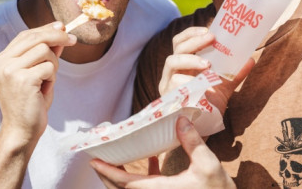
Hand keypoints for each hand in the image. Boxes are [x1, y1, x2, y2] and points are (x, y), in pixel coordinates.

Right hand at [0, 22, 75, 148]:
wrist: (21, 131)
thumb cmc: (30, 104)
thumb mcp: (37, 74)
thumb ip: (44, 54)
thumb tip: (60, 31)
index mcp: (1, 60)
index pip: (24, 35)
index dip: (44, 29)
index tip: (61, 27)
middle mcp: (2, 62)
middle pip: (35, 37)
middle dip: (57, 36)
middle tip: (72, 40)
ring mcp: (10, 70)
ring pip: (44, 50)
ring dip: (53, 64)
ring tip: (47, 81)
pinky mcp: (22, 79)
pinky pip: (48, 67)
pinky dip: (52, 77)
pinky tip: (44, 90)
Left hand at [90, 117, 234, 188]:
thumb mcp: (209, 166)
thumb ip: (193, 142)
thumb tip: (180, 119)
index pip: (126, 183)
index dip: (107, 171)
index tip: (93, 161)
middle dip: (107, 174)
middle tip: (97, 156)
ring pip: (133, 188)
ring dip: (122, 175)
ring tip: (116, 156)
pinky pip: (148, 186)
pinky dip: (143, 175)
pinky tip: (151, 157)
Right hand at [159, 27, 254, 114]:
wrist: (200, 132)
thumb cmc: (207, 108)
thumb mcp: (223, 89)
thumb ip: (234, 74)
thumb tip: (250, 58)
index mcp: (183, 66)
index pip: (181, 42)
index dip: (192, 33)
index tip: (209, 30)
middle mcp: (172, 72)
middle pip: (177, 48)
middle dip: (194, 40)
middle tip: (211, 39)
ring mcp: (167, 84)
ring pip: (171, 62)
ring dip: (190, 59)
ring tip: (208, 65)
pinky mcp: (167, 97)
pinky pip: (174, 83)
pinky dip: (189, 81)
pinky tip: (202, 86)